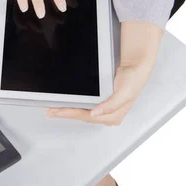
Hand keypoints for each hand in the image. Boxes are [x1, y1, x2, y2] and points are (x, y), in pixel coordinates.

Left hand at [47, 22, 163, 124]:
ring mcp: (104, 109)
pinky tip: (66, 105)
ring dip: (68, 111)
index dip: (71, 114)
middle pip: (82, 116)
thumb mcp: (124, 93)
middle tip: (50, 111)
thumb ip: (111, 105)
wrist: (135, 68)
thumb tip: (95, 113)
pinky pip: (84, 107)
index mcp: (113, 116)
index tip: (58, 111)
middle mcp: (108, 115)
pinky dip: (74, 106)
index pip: (87, 116)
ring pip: (82, 113)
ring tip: (54, 109)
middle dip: (66, 114)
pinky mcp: (101, 103)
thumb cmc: (132, 80)